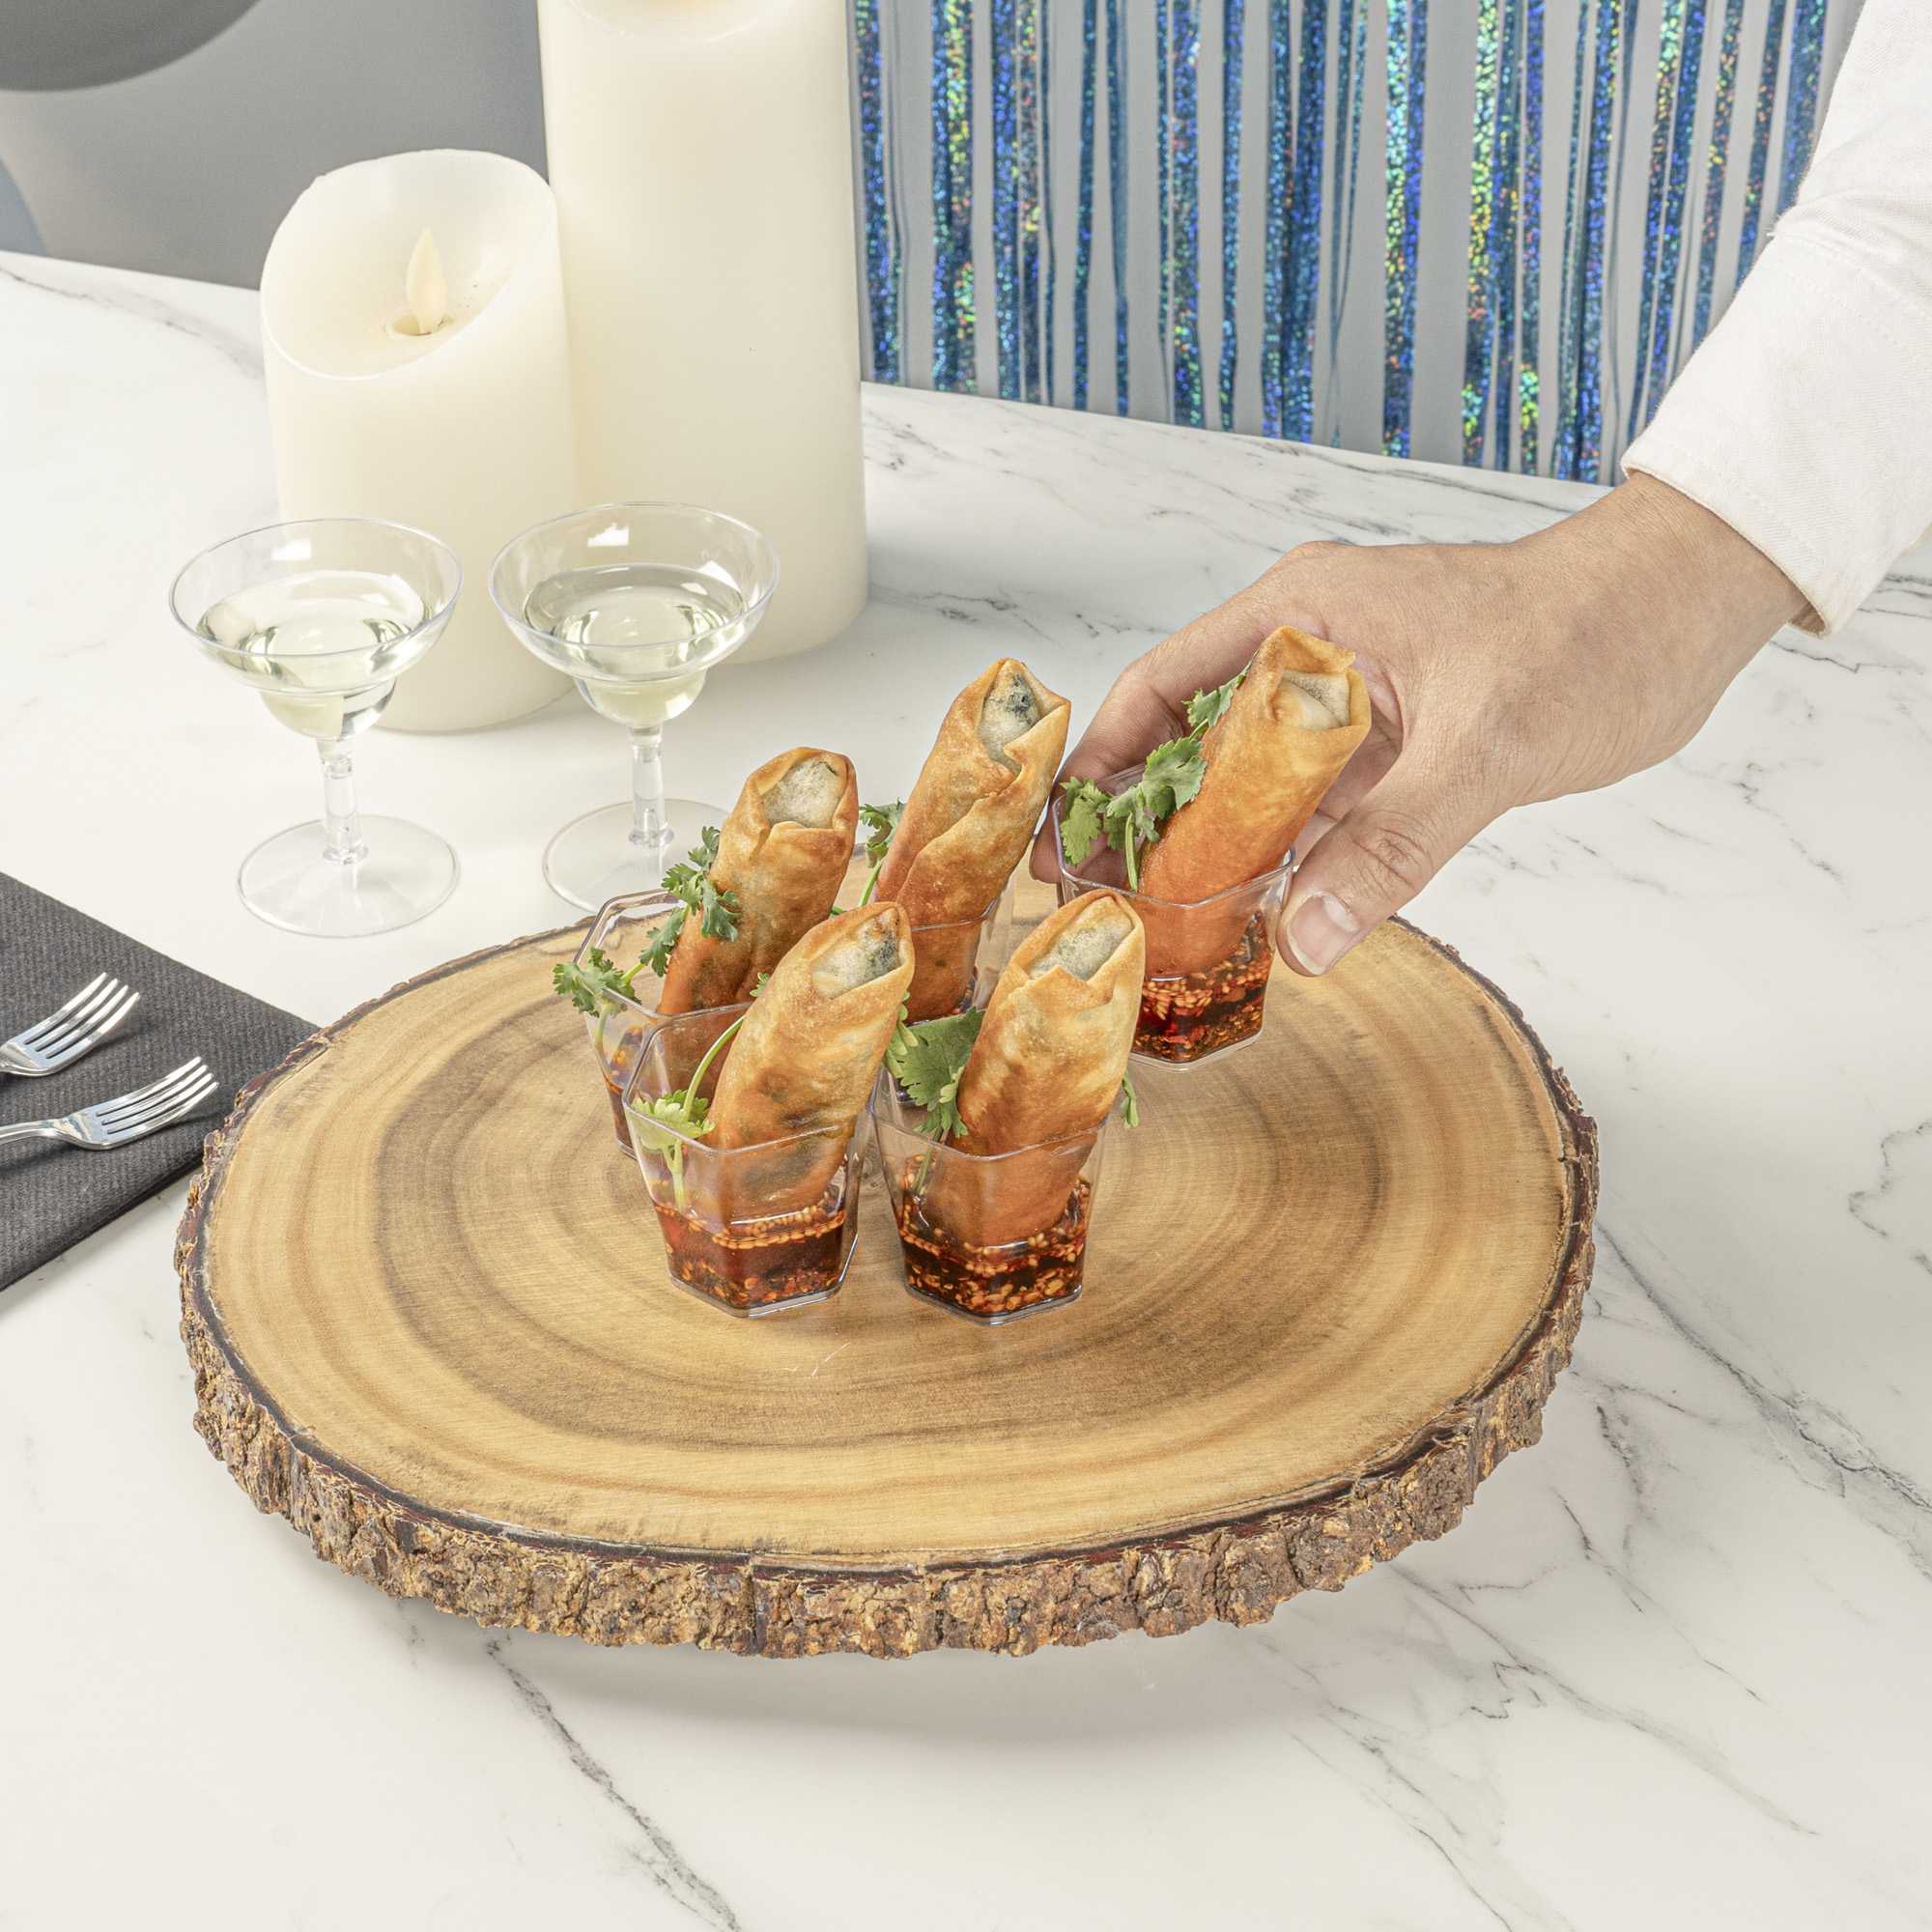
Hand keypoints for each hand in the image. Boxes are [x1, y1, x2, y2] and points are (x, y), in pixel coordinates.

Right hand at [1036, 475, 1805, 974]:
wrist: (1685, 611)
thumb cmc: (1589, 633)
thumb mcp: (1482, 743)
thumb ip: (1392, 844)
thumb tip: (1308, 943)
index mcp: (1303, 614)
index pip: (1162, 684)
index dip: (1102, 759)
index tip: (1063, 834)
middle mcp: (1312, 654)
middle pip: (1195, 745)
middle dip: (1147, 825)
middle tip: (1102, 907)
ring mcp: (1352, 703)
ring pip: (1256, 787)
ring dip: (1218, 855)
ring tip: (1166, 932)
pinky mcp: (1397, 746)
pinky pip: (1320, 812)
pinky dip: (1291, 863)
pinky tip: (1265, 921)